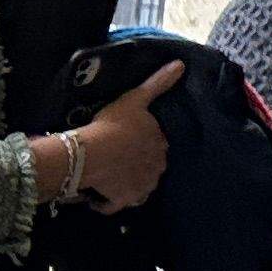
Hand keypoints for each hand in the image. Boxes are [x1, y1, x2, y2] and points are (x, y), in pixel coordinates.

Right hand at [75, 61, 185, 213]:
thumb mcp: (135, 99)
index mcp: (161, 144)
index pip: (159, 145)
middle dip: (138, 164)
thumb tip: (180, 65)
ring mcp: (142, 186)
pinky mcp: (123, 200)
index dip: (145, 143)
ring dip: (126, 184)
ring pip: (138, 187)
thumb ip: (158, 84)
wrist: (91, 152)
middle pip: (149, 167)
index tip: (131, 141)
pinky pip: (115, 205)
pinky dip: (108, 202)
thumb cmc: (114, 124)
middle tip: (117, 158)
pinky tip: (96, 196)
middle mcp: (157, 167)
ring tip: (108, 176)